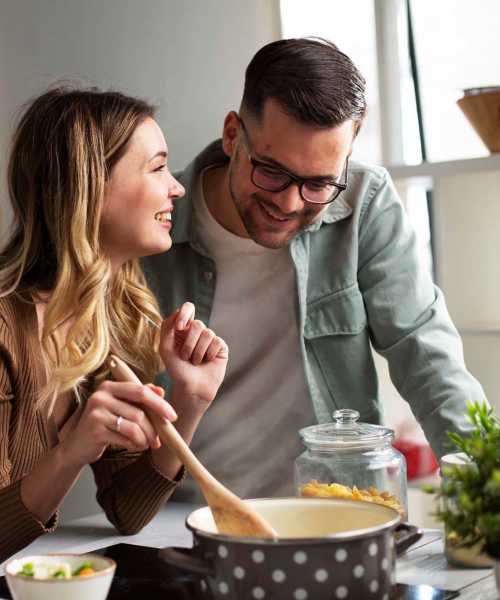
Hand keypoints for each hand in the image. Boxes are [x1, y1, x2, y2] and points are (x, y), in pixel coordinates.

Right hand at [60, 381, 177, 467]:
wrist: (77, 445)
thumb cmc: (104, 424)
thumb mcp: (121, 407)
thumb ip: (139, 398)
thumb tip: (161, 391)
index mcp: (109, 386)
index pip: (141, 391)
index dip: (159, 404)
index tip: (172, 416)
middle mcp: (101, 396)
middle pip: (139, 412)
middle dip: (154, 428)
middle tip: (158, 440)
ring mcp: (96, 413)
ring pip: (134, 426)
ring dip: (144, 439)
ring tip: (144, 444)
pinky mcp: (95, 430)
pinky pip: (125, 438)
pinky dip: (134, 445)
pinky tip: (133, 446)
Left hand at [159, 302, 227, 408]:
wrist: (191, 388)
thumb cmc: (177, 369)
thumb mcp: (165, 347)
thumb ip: (167, 327)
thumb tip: (179, 311)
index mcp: (184, 328)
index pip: (188, 308)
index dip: (185, 314)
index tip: (180, 327)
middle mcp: (198, 331)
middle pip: (197, 324)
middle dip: (189, 343)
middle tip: (185, 357)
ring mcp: (210, 338)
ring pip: (207, 333)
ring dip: (197, 352)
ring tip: (195, 362)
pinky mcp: (221, 346)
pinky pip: (216, 342)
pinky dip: (208, 354)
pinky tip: (207, 362)